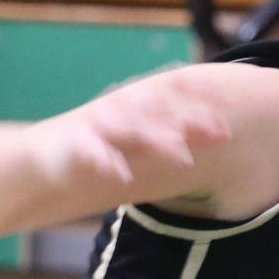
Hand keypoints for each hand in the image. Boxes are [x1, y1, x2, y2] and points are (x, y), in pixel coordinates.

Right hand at [44, 70, 230, 195]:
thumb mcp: (140, 142)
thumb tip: (220, 137)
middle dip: (191, 122)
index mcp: (137, 112)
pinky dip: (106, 163)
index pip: (174, 103)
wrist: (47, 159)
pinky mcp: (74, 146)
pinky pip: (91, 153)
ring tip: (184, 156)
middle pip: (160, 114)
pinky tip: (121, 175)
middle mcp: (120, 114)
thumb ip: (173, 137)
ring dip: (157, 141)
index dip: (202, 107)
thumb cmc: (101, 151)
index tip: (231, 121)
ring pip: (130, 131)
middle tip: (223, 135)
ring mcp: (98, 127)